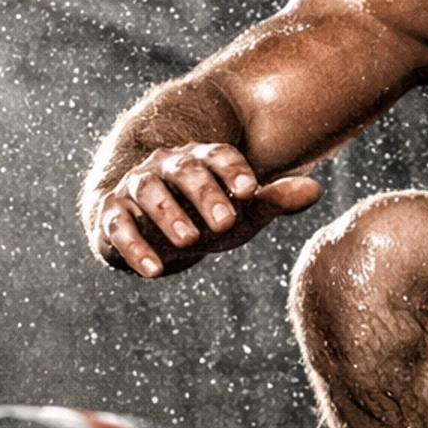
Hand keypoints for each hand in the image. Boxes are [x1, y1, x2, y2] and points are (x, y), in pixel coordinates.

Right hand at [90, 143, 321, 277]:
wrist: (154, 232)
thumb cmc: (206, 217)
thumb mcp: (243, 212)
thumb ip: (274, 200)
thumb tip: (315, 188)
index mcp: (201, 160)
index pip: (218, 155)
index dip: (234, 170)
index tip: (251, 191)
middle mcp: (166, 167)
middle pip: (185, 170)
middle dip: (205, 193)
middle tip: (227, 222)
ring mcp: (137, 188)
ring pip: (149, 192)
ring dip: (169, 215)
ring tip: (191, 241)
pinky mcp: (112, 215)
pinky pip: (118, 226)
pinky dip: (133, 247)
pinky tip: (153, 271)